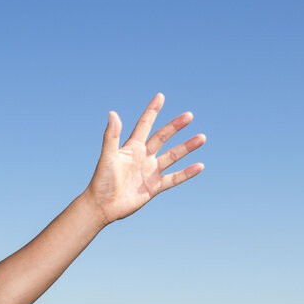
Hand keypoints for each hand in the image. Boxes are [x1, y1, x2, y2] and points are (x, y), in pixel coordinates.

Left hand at [85, 94, 205, 225]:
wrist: (102, 206)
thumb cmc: (101, 181)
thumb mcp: (108, 156)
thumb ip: (112, 136)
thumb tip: (113, 113)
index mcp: (131, 147)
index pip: (144, 124)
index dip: (152, 111)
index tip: (161, 96)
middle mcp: (142, 157)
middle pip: (162, 137)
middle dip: (175, 126)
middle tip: (189, 115)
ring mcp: (150, 171)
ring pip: (172, 156)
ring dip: (186, 147)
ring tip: (202, 138)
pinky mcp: (154, 187)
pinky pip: (174, 178)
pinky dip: (187, 173)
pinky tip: (200, 166)